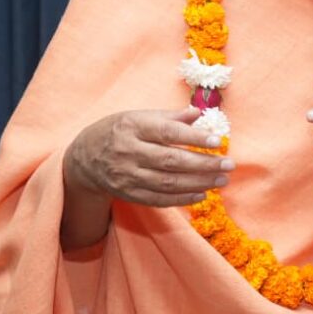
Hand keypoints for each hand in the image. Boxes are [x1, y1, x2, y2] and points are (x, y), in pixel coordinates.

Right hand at [65, 106, 234, 206]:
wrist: (83, 158)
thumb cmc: (119, 131)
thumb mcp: (139, 116)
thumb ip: (170, 116)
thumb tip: (199, 113)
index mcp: (133, 127)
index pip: (168, 133)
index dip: (194, 138)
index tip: (218, 141)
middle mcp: (129, 152)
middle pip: (170, 161)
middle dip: (203, 164)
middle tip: (229, 165)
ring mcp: (127, 176)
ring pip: (167, 183)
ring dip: (198, 183)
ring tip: (222, 180)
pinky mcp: (128, 194)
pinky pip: (158, 199)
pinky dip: (182, 199)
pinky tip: (202, 194)